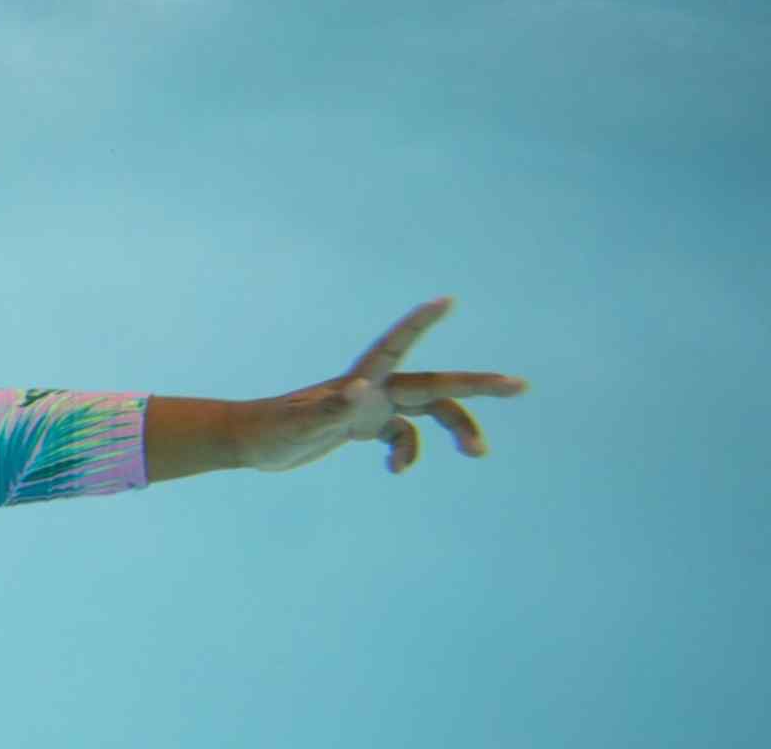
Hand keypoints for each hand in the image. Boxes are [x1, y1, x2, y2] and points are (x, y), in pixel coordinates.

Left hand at [228, 297, 529, 473]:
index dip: (421, 323)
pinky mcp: (365, 426)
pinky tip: (394, 471)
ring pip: (428, 411)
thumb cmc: (271, 431)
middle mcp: (373, 388)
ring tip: (478, 452)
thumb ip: (332, 410)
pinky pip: (403, 436)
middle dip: (477, 386)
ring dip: (455, 428)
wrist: (251, 443)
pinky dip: (407, 452)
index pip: (397, 345)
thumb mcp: (299, 426)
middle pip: (434, 384)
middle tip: (519, 387)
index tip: (448, 300)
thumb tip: (363, 392)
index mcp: (361, 380)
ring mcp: (371, 406)